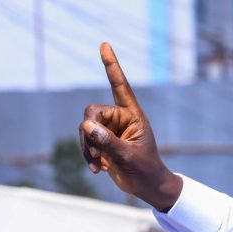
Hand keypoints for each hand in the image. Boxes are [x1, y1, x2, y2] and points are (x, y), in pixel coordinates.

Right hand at [79, 43, 181, 211]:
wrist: (147, 187)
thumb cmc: (146, 171)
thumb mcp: (128, 157)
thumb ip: (108, 141)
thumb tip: (86, 125)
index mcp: (133, 116)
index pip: (120, 86)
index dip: (112, 66)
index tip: (104, 45)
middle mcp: (120, 118)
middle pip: (92, 112)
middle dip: (89, 132)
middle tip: (96, 152)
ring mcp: (110, 129)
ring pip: (85, 128)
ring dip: (87, 147)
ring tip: (99, 164)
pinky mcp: (102, 141)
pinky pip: (85, 141)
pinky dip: (88, 154)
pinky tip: (98, 169)